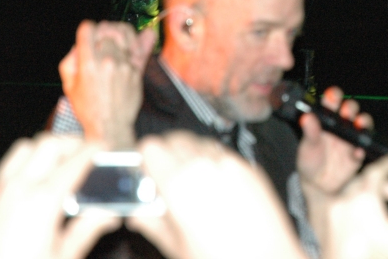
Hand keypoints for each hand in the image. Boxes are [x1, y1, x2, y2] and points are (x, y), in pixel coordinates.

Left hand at [0, 134, 121, 258]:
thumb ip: (86, 230)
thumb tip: (107, 214)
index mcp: (43, 201)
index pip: (76, 160)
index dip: (94, 149)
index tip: (103, 148)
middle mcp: (18, 187)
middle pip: (49, 143)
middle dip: (71, 143)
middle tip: (84, 155)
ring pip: (24, 148)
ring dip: (44, 149)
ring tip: (58, 164)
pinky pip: (4, 166)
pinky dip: (21, 162)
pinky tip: (29, 180)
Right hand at [59, 20, 156, 147]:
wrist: (111, 126)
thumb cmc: (88, 108)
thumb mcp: (69, 86)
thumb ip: (71, 60)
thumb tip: (80, 44)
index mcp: (88, 63)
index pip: (88, 28)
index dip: (87, 29)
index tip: (88, 34)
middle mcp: (107, 60)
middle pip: (106, 30)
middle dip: (102, 34)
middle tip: (100, 44)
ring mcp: (124, 65)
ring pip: (123, 35)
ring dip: (118, 37)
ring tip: (115, 44)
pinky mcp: (136, 70)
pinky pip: (139, 47)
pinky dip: (136, 44)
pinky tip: (135, 44)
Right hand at [127, 131, 305, 258]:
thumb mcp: (177, 248)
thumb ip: (153, 224)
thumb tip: (138, 214)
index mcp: (179, 184)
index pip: (150, 147)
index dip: (145, 159)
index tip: (146, 172)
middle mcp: (204, 165)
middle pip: (173, 138)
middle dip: (166, 155)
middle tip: (167, 179)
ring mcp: (230, 163)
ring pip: (199, 141)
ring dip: (191, 155)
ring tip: (194, 183)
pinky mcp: (249, 167)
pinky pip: (223, 153)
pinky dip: (215, 162)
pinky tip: (217, 187)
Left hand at [297, 86, 373, 193]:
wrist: (317, 185)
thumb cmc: (310, 161)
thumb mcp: (307, 146)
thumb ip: (309, 132)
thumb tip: (307, 117)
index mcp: (325, 120)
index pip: (331, 102)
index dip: (333, 96)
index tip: (333, 95)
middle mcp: (339, 127)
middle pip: (350, 110)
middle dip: (350, 107)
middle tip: (346, 111)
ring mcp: (349, 140)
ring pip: (361, 125)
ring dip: (362, 123)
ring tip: (358, 124)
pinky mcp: (355, 156)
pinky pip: (362, 149)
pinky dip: (360, 149)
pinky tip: (356, 151)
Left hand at [321, 155, 387, 258]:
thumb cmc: (379, 258)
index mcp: (363, 199)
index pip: (377, 171)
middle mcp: (343, 201)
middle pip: (362, 180)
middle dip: (378, 180)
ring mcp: (331, 214)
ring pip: (349, 193)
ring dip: (365, 193)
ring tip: (383, 205)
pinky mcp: (324, 227)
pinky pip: (341, 207)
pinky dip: (354, 206)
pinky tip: (366, 220)